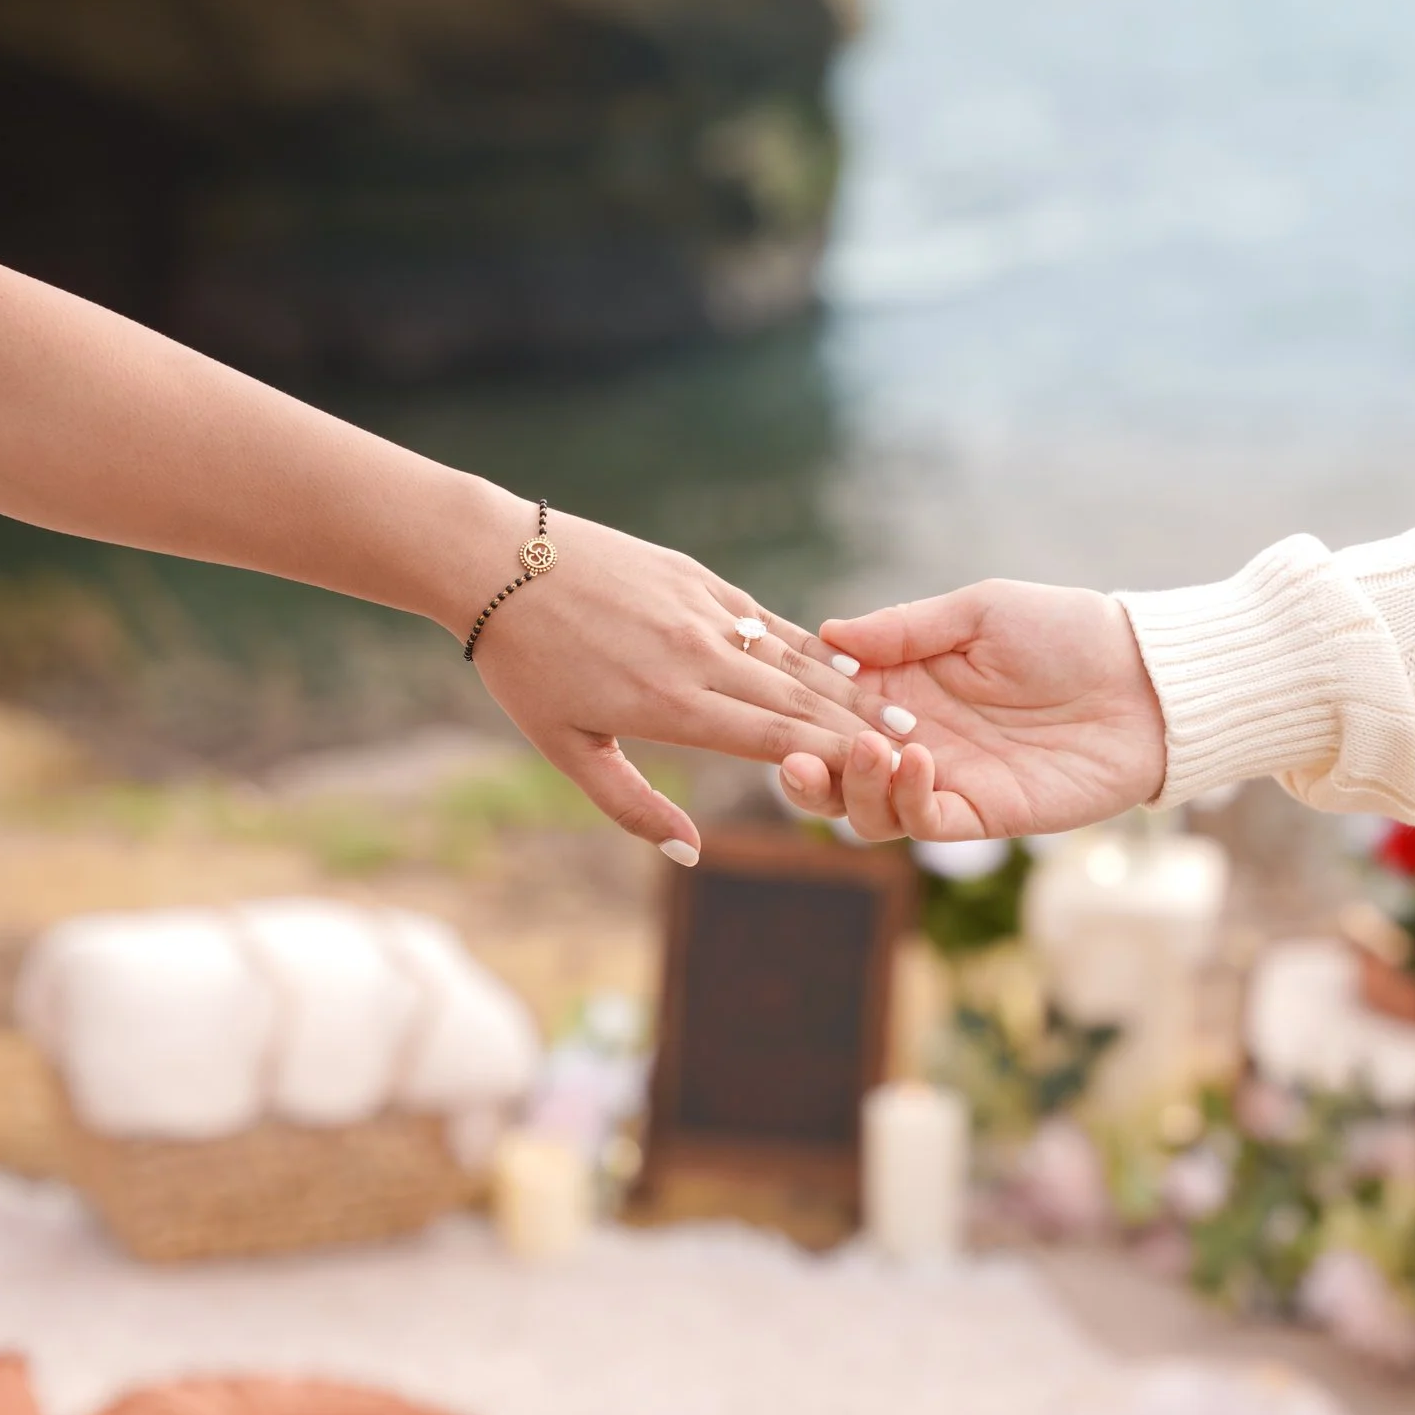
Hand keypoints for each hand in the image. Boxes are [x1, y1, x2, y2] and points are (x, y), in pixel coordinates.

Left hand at [467, 506, 907, 861]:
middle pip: (798, 697)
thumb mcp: (565, 749)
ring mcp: (703, 610)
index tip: (880, 775)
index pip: (773, 738)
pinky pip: (765, 618)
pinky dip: (807, 642)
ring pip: (791, 655)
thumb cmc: (524, 667)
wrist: (498, 563)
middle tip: (917, 746)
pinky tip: (841, 657)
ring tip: (895, 708)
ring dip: (847, 685)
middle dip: (860, 725)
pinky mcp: (698, 578)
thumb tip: (692, 852)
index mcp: (669, 704)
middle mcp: (698, 655)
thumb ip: (632, 805)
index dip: (833, 758)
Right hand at [774, 580, 1164, 839]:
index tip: (777, 695)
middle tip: (796, 753)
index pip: (828, 706)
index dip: (798, 706)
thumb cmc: (1067, 632)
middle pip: (832, 772)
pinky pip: (926, 823)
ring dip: (850, 788)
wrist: (1145, 680)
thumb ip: (907, 628)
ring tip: (862, 750)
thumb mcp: (981, 611)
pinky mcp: (984, 813)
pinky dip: (907, 799)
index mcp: (902, 684)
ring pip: (868, 810)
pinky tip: (914, 759)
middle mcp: (912, 737)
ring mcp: (946, 780)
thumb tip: (828, 631)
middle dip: (802, 770)